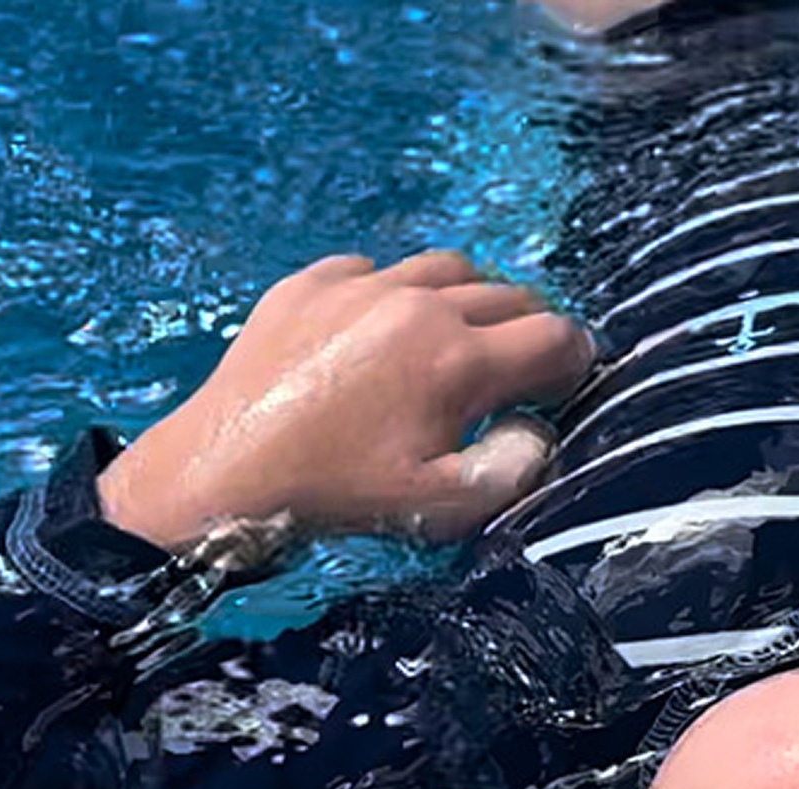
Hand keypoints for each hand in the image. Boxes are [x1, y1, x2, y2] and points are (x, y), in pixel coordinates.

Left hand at [96, 250, 593, 551]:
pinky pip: (377, 270)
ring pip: (450, 269)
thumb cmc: (337, 497)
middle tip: (520, 373)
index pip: (556, 338)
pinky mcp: (310, 283)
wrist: (222, 473)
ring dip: (473, 302)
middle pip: (511, 297)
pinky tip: (384, 336)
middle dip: (530, 333)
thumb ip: (514, 469)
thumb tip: (535, 429)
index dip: (575, 364)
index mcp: (457, 360)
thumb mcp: (442, 508)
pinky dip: (398, 295)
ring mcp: (359, 286)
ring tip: (461, 341)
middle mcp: (417, 305)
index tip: (563, 388)